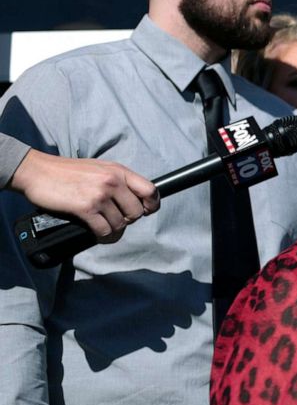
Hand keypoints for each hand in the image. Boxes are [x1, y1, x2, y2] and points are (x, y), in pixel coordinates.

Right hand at [8, 150, 159, 239]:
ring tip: (103, 227)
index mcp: (119, 171)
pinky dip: (102, 235)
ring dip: (113, 229)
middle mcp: (113, 181)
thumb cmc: (67, 171)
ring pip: (121, 223)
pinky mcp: (85, 208)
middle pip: (137, 212)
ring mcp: (100, 195)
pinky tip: (95, 232)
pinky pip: (104, 230)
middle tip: (115, 219)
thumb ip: (117, 180)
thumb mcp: (99, 168)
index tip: (144, 211)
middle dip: (128, 220)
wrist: (37, 171)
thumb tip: (132, 199)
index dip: (151, 205)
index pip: (150, 190)